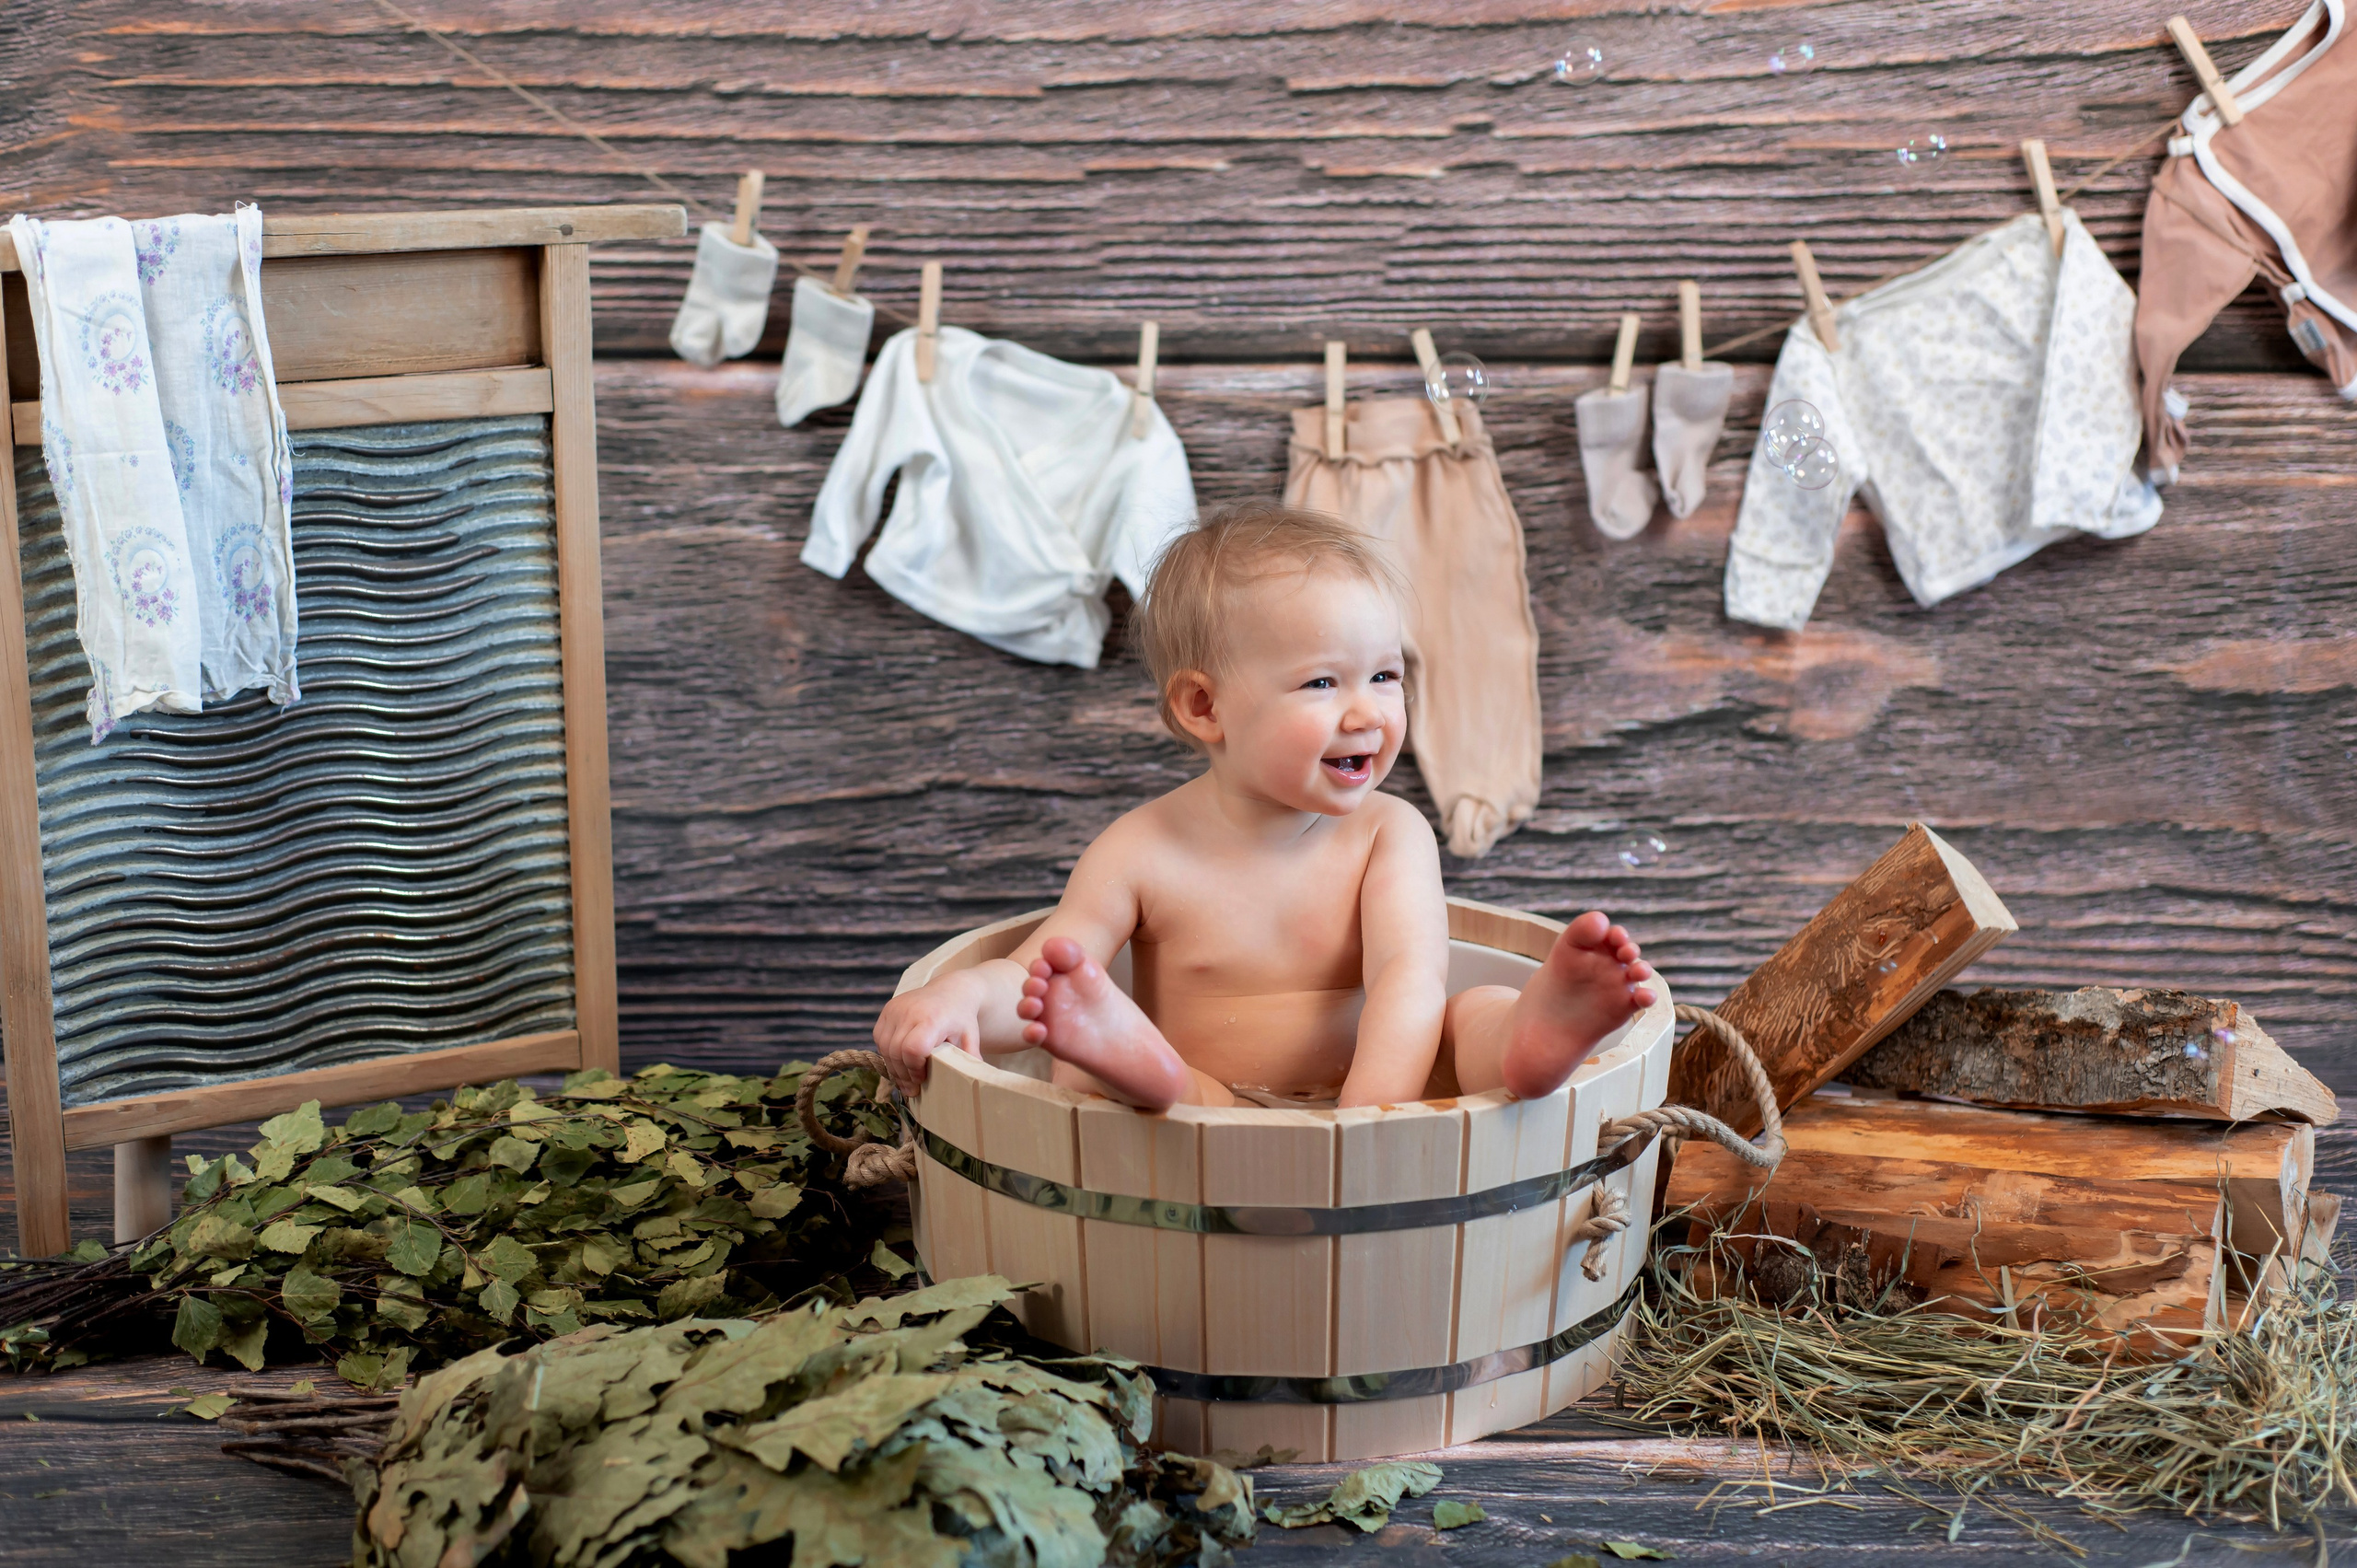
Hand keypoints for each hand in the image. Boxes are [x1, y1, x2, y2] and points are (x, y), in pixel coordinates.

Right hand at [872, 980, 980, 1097]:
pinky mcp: (887, 1009)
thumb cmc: (960, 1017)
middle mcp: (910, 1011)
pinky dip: (887, 1053)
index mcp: (932, 1018)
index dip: (914, 1068)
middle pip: (896, 1052)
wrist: (951, 990)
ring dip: (894, 1067)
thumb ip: (969, 1058)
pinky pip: (880, 1039)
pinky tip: (899, 1060)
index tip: (922, 1079)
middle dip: (903, 1074)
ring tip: (906, 1078)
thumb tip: (974, 1081)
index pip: (913, 1048)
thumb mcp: (970, 1037)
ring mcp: (896, 1009)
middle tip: (912, 1087)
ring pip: (885, 1047)